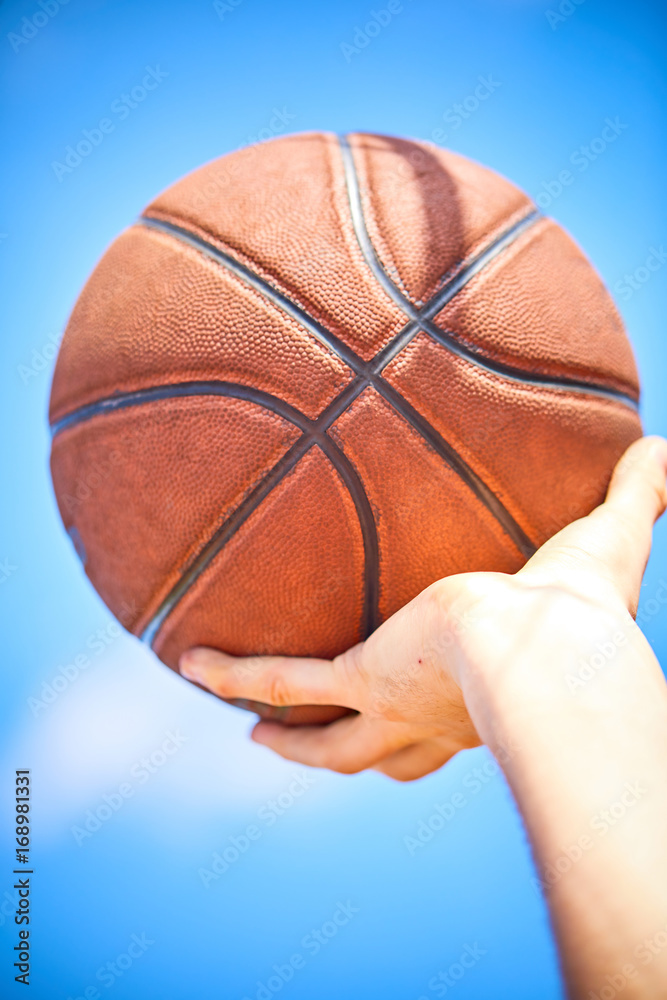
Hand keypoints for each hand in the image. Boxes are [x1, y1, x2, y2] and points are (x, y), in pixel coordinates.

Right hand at [179, 436, 666, 780]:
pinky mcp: (363, 683)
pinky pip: (285, 681)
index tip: (420, 708)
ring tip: (251, 733)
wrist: (548, 644)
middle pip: (380, 757)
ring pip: (327, 742)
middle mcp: (435, 716)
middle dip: (348, 755)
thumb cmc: (586, 605)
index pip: (451, 725)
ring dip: (288, 741)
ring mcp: (394, 706)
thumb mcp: (607, 535)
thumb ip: (637, 492)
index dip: (432, 726)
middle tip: (313, 748)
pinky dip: (239, 675)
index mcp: (486, 697)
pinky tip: (194, 663)